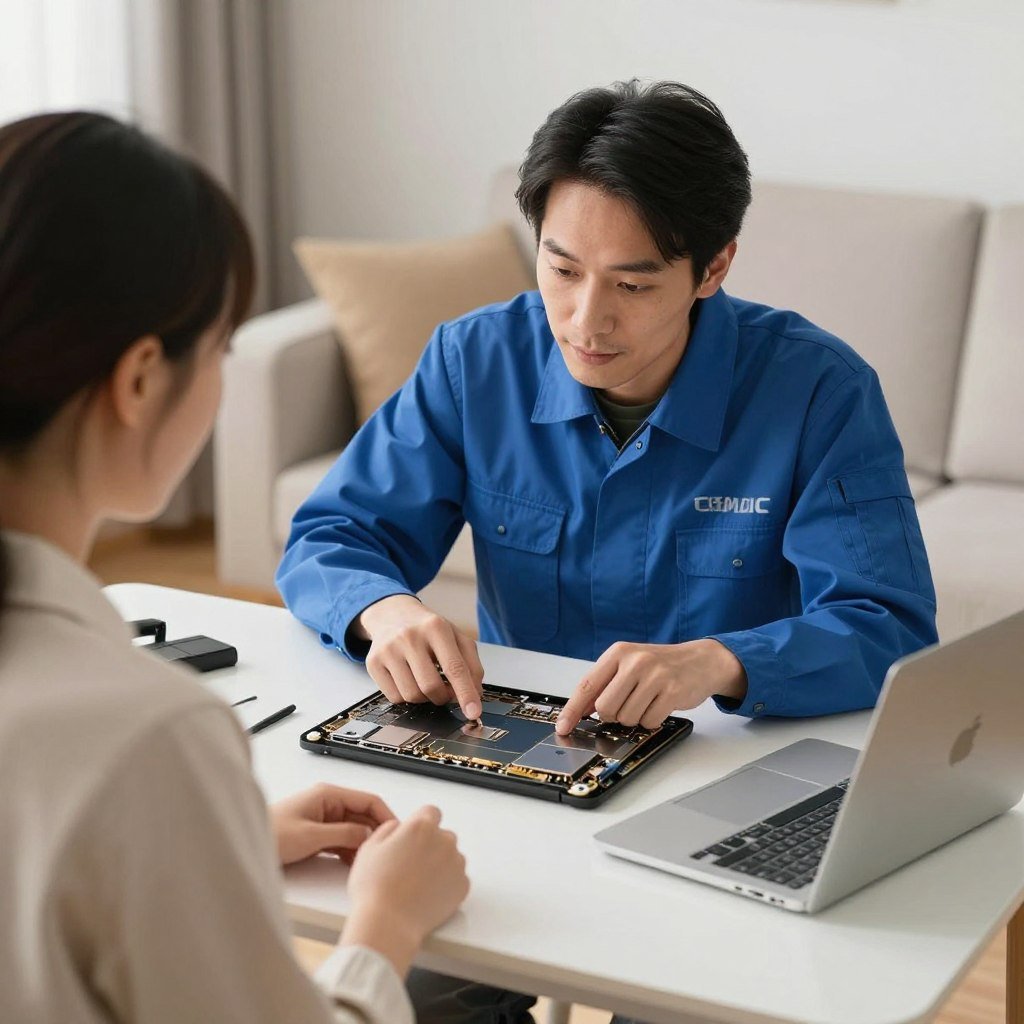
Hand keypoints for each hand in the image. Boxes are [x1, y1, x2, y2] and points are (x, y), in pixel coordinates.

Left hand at [270, 783, 396, 865]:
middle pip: (362, 815)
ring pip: (353, 829)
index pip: (368, 800)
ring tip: (371, 860)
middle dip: (375, 832)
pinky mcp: (317, 833)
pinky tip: (355, 863)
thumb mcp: (311, 836)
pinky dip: (350, 850)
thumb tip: (368, 835)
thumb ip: (343, 834)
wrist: (246, 844)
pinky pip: (342, 839)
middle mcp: (328, 803)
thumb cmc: (272, 834)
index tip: (397, 832)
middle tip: (386, 851)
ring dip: (362, 843)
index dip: (385, 815)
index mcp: (328, 795)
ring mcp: (323, 818)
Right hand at [342, 805, 469, 976]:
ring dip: (439, 864)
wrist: (388, 924)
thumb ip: (388, 829)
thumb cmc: (375, 888)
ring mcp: (456, 864)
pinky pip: (457, 878)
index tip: (413, 838)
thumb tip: (398, 828)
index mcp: (421, 827)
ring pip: (451, 856)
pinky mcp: (462, 886)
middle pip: (442, 835)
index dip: (420, 824)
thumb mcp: (370, 848)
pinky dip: (446, 884)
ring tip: (416, 884)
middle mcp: (444, 841)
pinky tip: (426, 894)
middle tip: (410, 865)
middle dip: (430, 845)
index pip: (431, 812)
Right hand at [356, 594, 484, 719]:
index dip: (466, 693)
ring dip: (425, 698)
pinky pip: (394, 698)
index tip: (474, 712)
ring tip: (426, 681)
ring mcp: (388, 650)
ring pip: (412, 696)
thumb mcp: (456, 637)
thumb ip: (471, 664)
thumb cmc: (428, 630)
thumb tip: (475, 695)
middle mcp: (410, 636)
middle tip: (447, 691)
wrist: (393, 614)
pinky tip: (409, 680)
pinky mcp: (373, 663)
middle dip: (444, 697)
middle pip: (431, 687)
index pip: (455, 667)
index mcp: (436, 627)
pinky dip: (407, 697)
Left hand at [555, 638, 746, 734]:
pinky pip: (650, 721)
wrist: (701, 660)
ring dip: (635, 718)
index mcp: (618, 653)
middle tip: (626, 706)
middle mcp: (635, 661)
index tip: (563, 726)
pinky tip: (660, 705)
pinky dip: (652, 720)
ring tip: (647, 701)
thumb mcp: (629, 664)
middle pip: (606, 707)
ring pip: (627, 717)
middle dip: (613, 715)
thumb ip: (605, 683)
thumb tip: (581, 711)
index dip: (573, 709)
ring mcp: (655, 676)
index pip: (587, 685)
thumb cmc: (660, 665)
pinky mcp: (673, 691)